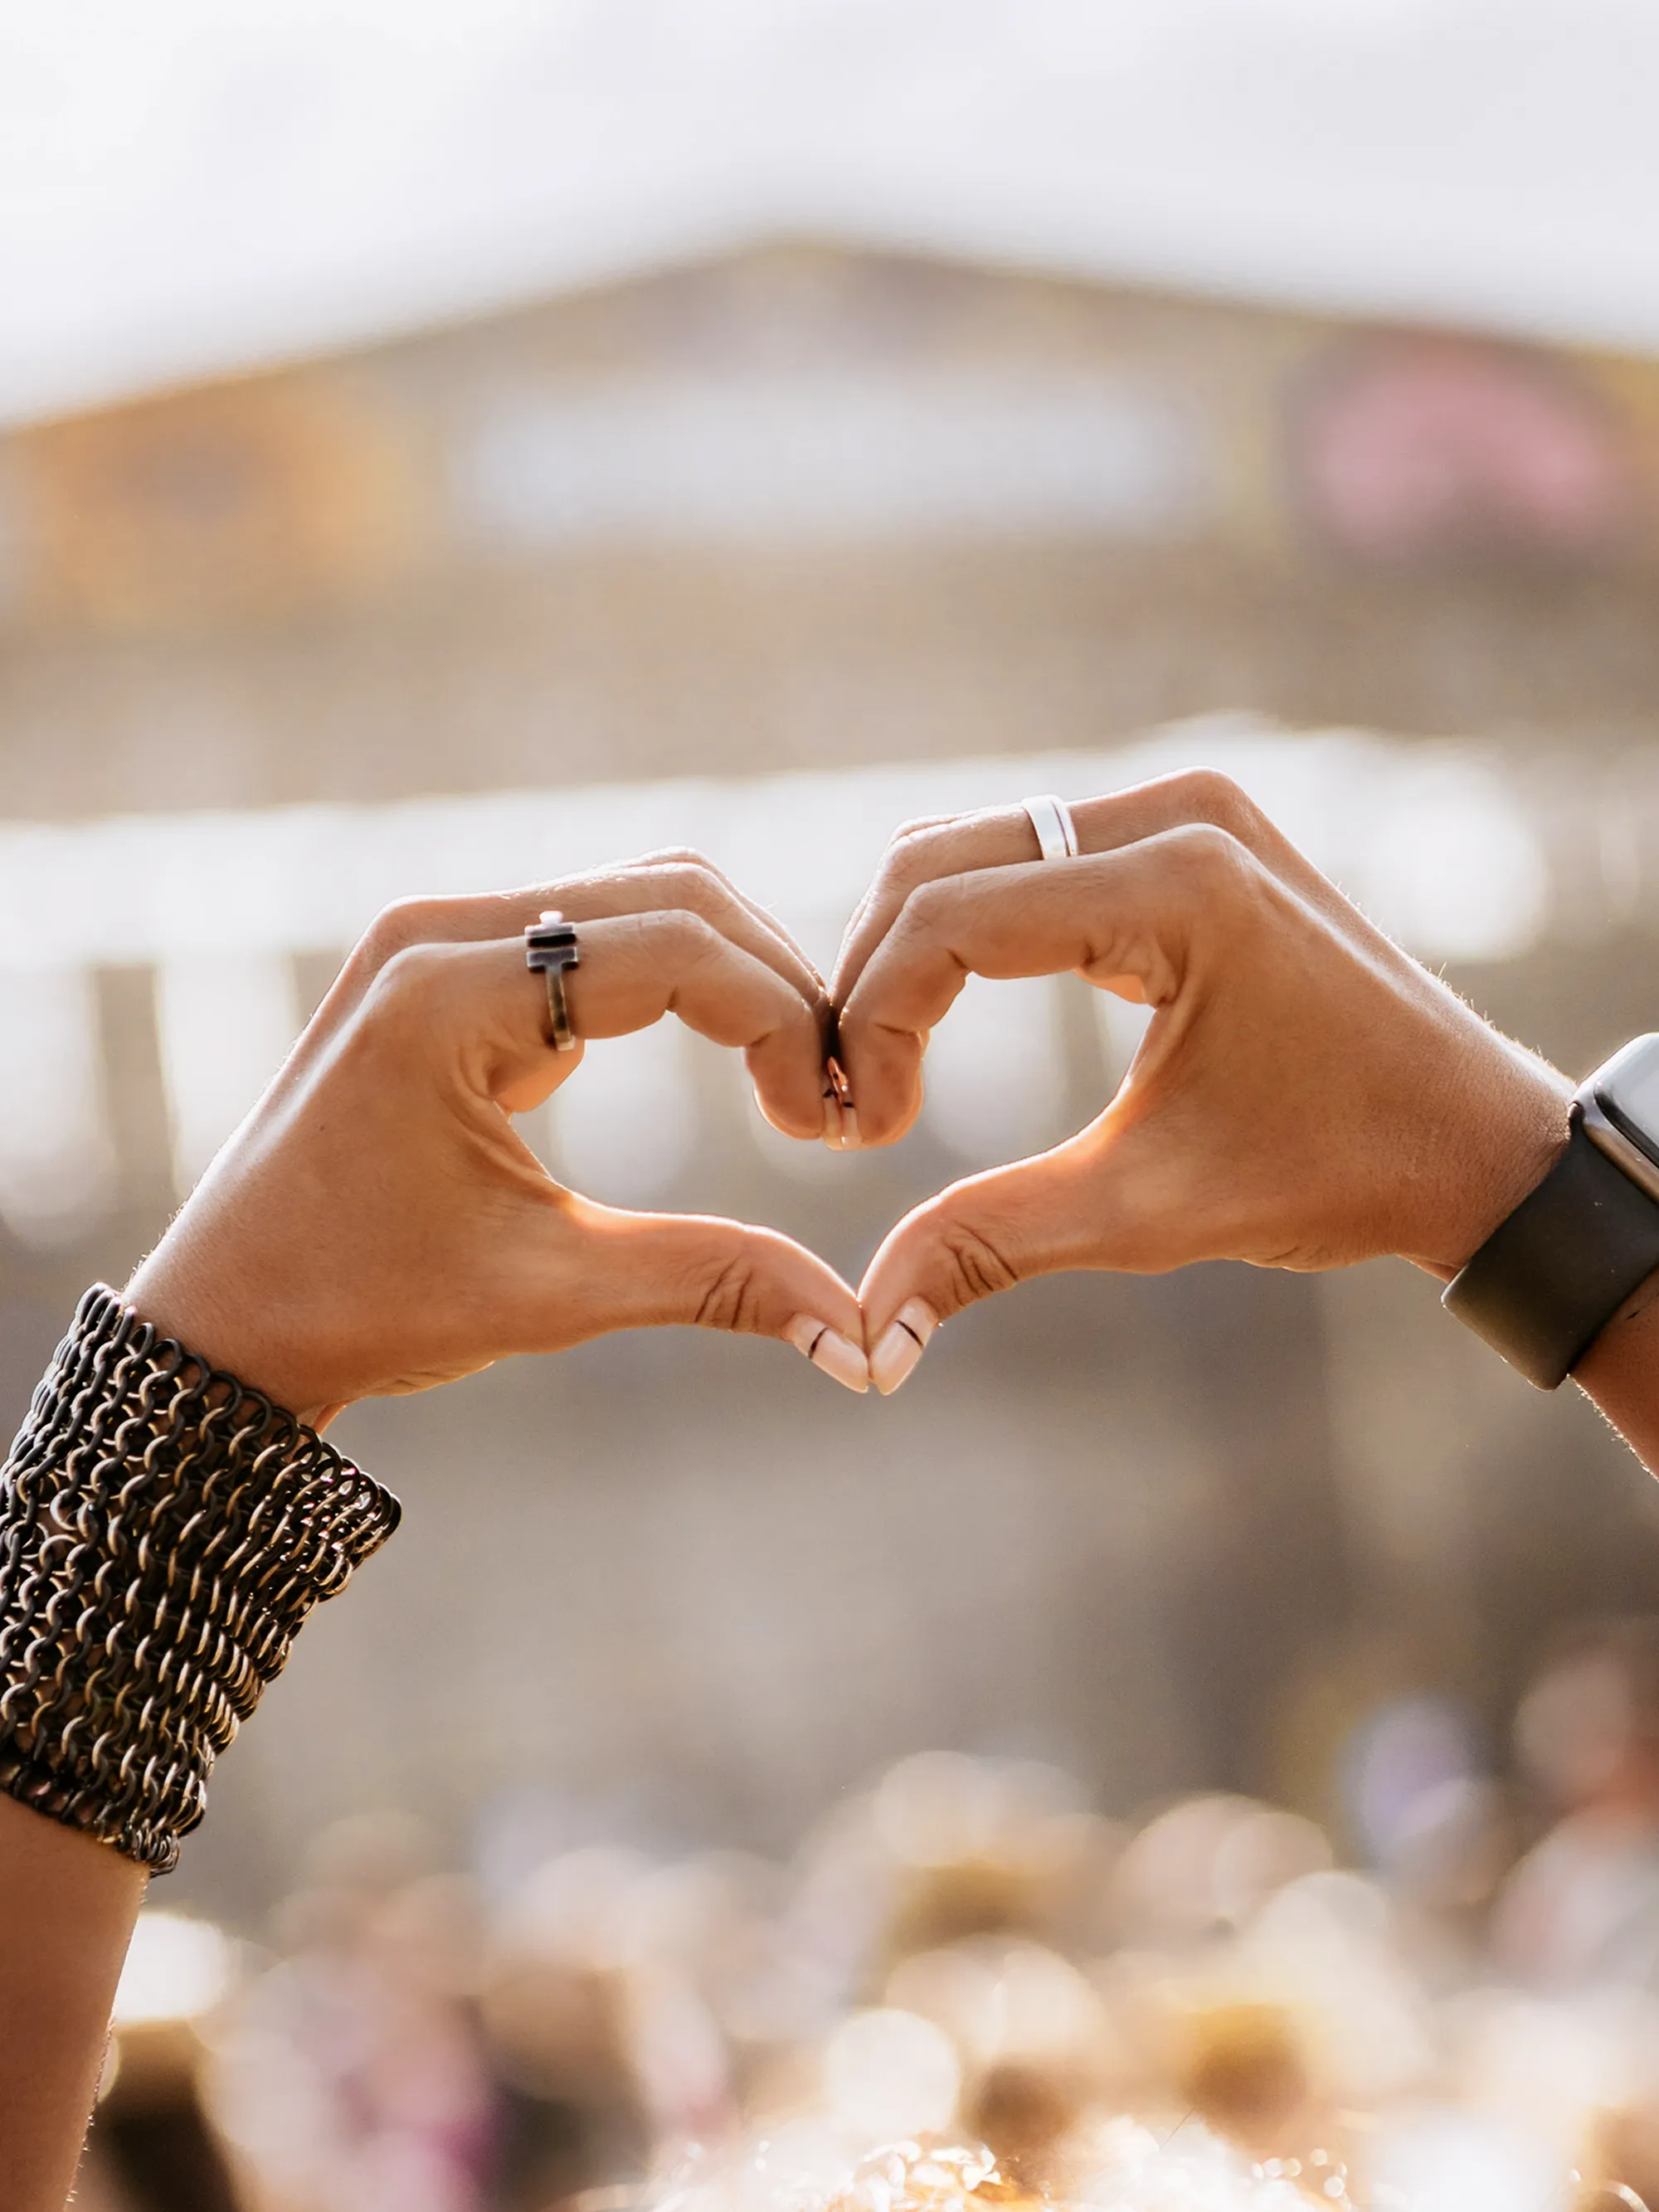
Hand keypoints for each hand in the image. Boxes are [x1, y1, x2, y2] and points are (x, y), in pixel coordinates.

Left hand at [129, 852, 868, 1421]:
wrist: (226, 1321)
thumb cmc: (361, 1307)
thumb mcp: (548, 1296)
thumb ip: (709, 1280)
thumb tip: (856, 1337)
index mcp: (446, 996)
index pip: (675, 949)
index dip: (784, 1024)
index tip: (834, 1124)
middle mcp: (437, 933)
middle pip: (672, 894)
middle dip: (776, 987)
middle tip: (834, 1098)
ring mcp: (438, 939)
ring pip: (642, 902)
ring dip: (736, 978)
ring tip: (795, 1084)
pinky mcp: (450, 966)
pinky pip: (596, 936)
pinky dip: (681, 985)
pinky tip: (734, 1064)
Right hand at [832, 771, 1571, 1390]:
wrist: (1476, 1142)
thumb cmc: (1337, 1173)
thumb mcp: (1149, 1213)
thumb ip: (991, 1245)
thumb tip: (866, 1338)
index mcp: (1178, 884)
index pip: (949, 918)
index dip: (876, 1024)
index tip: (865, 1136)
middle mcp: (1176, 814)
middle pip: (936, 861)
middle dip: (871, 981)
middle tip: (852, 1105)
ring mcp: (1183, 811)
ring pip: (970, 847)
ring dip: (907, 952)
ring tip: (885, 1073)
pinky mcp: (1183, 833)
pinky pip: (1028, 856)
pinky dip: (966, 930)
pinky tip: (941, 1025)